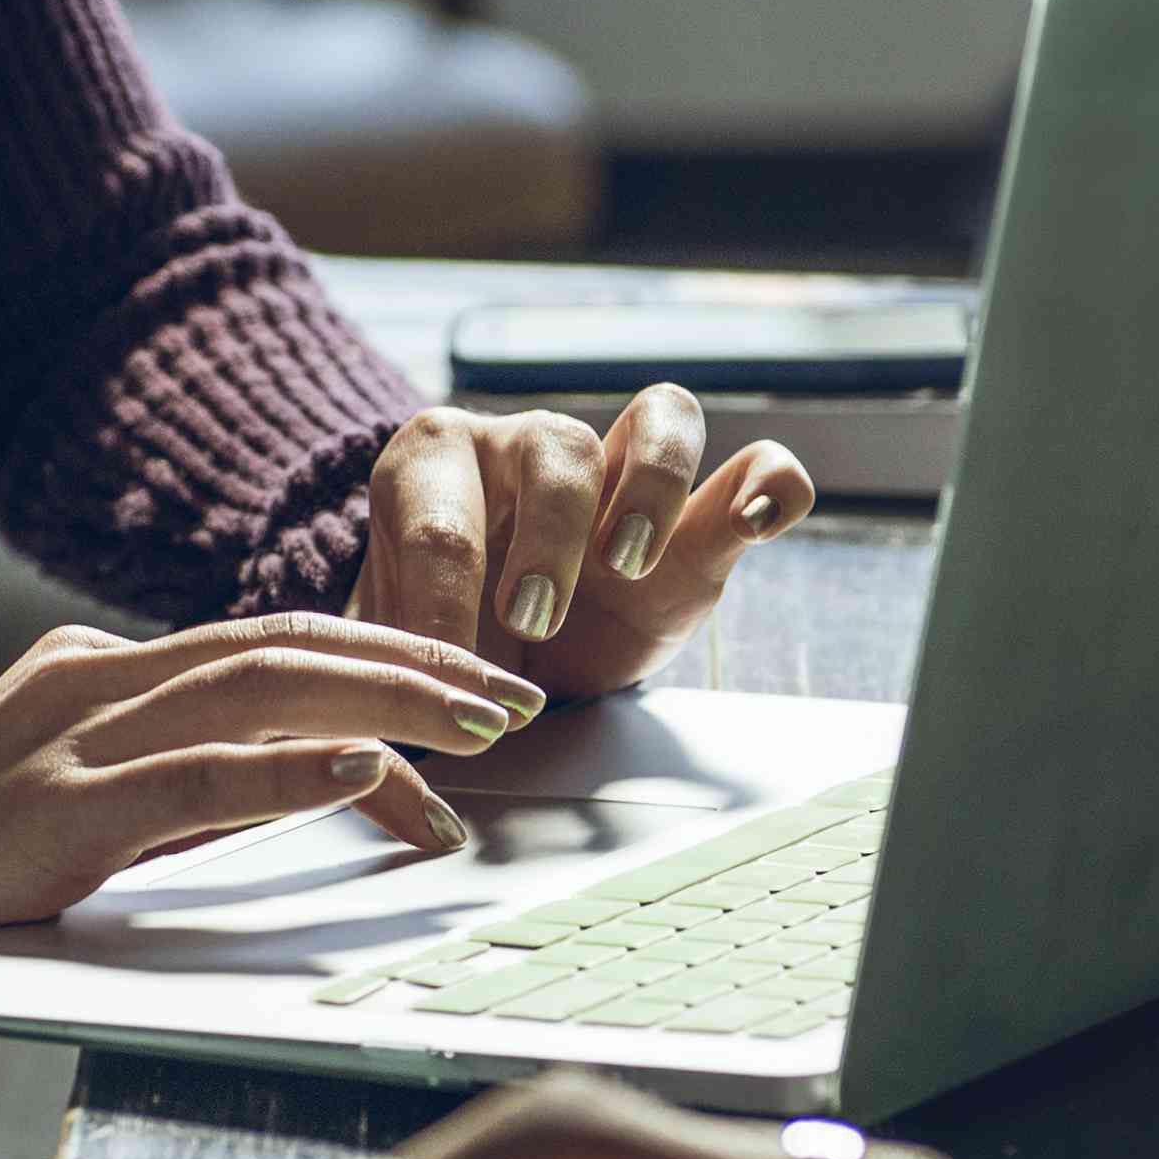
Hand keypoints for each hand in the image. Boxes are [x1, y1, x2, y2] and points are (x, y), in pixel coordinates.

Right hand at [0, 617, 542, 948]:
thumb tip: (347, 777)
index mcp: (102, 665)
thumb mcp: (102, 804)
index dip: (385, 657)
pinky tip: (366, 768)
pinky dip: (287, 770)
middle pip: (283, 644)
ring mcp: (71, 738)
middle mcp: (93, 677)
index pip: (272, 643)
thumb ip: (200, 777)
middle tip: (513, 700)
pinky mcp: (57, 811)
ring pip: (255, 688)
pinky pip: (194, 779)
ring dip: (383, 703)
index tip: (473, 695)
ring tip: (475, 729)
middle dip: (414, 667)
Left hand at [354, 394, 812, 699]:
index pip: (438, 520)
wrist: (482, 654)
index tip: (445, 678)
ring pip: (658, 420)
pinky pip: (750, 466)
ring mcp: (620, 471)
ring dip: (650, 491)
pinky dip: (767, 482)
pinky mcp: (694, 520)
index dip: (441, 604)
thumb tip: (401, 738)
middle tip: (531, 621)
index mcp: (432, 462)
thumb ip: (395, 682)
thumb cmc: (426, 638)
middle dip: (546, 539)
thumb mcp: (391, 656)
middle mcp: (529, 445)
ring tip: (630, 564)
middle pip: (557, 448)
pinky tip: (763, 519)